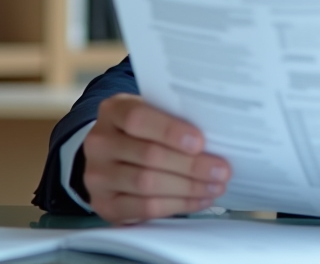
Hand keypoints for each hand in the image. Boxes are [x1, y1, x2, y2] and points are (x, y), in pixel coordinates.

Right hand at [82, 94, 231, 223]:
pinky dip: (177, 205)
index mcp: (113, 111)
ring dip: (188, 187)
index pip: (138, 118)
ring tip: (215, 186)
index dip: (170, 131)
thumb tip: (216, 135)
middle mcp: (99, 142)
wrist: (112, 156)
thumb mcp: (152, 113)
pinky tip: (199, 200)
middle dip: (191, 165)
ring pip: (147, 184)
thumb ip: (174, 118)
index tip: (201, 142)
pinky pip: (144, 208)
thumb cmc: (144, 130)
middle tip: (222, 170)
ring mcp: (97, 176)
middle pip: (148, 155)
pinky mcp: (104, 205)